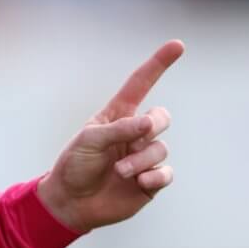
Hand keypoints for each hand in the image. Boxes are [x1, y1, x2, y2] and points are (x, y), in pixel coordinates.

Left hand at [37, 39, 183, 232]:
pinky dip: (155, 176)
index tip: (177, 45)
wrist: (71, 202)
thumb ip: (120, 128)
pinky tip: (140, 182)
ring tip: (120, 172)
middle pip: (161, 117)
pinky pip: (166, 172)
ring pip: (161, 148)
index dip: (159, 64)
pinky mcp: (150, 181)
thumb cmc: (75, 165)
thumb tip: (149, 124)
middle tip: (133, 141)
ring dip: (141, 160)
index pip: (141, 84)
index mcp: (118, 116)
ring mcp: (144, 157)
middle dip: (151, 126)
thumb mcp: (90, 140)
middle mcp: (134, 134)